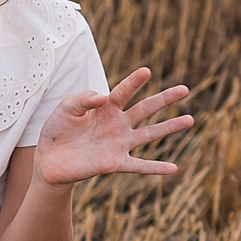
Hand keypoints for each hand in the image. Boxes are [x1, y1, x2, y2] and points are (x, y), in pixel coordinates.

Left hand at [33, 68, 193, 186]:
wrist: (50, 160)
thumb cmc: (58, 130)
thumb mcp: (66, 108)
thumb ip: (83, 99)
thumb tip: (103, 98)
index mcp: (105, 108)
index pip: (123, 91)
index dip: (134, 82)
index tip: (147, 71)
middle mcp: (117, 124)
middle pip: (145, 108)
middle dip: (165, 99)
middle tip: (185, 89)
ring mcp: (119, 144)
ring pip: (150, 134)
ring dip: (170, 127)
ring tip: (190, 120)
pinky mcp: (115, 163)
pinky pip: (140, 166)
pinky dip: (156, 168)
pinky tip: (174, 169)